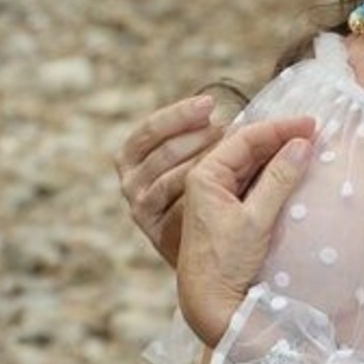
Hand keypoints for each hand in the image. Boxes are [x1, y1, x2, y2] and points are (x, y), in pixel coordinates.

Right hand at [114, 93, 223, 268]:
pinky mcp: (155, 230)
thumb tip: (222, 109)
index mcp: (131, 159)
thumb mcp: (195, 160)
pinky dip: (200, 191)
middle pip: (164, 152)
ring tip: (233, 153)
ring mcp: (141, 208)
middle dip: (199, 137)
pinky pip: (179, 205)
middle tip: (228, 130)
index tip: (209, 105)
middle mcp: (130, 184)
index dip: (178, 115)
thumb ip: (200, 136)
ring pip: (173, 177)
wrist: (205, 258)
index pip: (149, 131)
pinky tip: (222, 182)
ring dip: (204, 161)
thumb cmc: (205, 196)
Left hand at [177, 114, 316, 346]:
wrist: (211, 305)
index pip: (244, 138)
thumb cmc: (226, 264)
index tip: (311, 123)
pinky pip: (252, 183)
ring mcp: (216, 197)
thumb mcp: (256, 220)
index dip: (279, 128)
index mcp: (204, 176)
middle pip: (246, 148)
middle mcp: (206, 182)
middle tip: (314, 131)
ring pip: (251, 165)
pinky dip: (274, 175)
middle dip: (280, 138)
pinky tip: (294, 171)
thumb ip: (279, 180)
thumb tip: (302, 145)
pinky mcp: (228, 213)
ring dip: (278, 155)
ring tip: (309, 146)